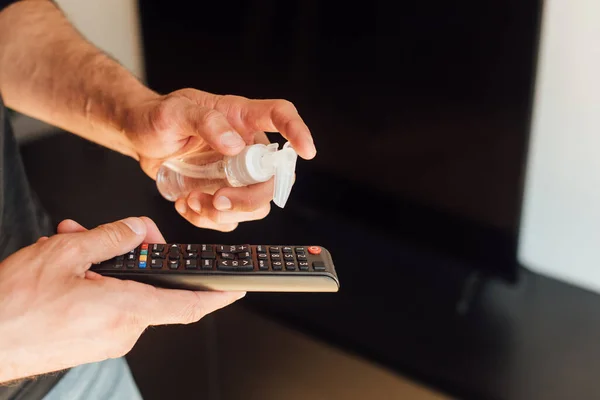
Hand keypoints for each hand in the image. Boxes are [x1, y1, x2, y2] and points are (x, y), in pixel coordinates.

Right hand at [0, 217, 243, 382]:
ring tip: (75, 243)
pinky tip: (69, 268)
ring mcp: (106, 341)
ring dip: (106, 265)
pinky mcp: (91, 344)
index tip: (234, 290)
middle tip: (110, 234)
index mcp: (124, 310)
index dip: (216, 297)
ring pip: (124, 292)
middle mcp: (121, 331)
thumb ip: (112, 237)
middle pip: (149, 286)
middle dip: (134, 254)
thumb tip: (138, 230)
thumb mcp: (67, 253)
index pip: (187, 305)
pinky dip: (96, 282)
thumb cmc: (14, 306)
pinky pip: (107, 306)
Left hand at [122, 89, 315, 230]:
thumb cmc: (158, 117)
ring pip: (255, 205)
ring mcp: (235, 174)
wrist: (140, 138)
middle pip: (272, 178)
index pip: (281, 115)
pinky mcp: (222, 193)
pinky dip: (209, 220)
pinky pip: (230, 218)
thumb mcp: (174, 113)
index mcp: (240, 118)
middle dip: (249, 198)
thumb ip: (204, 122)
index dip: (299, 132)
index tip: (306, 152)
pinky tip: (187, 204)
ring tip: (193, 201)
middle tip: (217, 199)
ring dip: (226, 213)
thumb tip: (234, 144)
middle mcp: (245, 147)